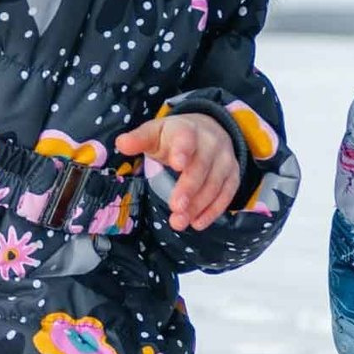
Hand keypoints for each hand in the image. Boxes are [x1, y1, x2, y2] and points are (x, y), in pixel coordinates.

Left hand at [115, 112, 240, 229]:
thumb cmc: (174, 137)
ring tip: (179, 222)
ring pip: (214, 184)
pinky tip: (197, 224)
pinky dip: (213, 211)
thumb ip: (139, 139)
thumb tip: (121, 143)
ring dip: (198, 205)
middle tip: (175, 207)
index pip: (186, 138)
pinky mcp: (232, 176)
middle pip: (201, 166)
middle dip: (189, 188)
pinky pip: (226, 194)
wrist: (209, 131)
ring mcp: (224, 160)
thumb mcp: (155, 133)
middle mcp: (210, 143)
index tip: (176, 164)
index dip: (182, 150)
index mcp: (187, 130)